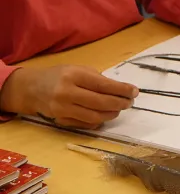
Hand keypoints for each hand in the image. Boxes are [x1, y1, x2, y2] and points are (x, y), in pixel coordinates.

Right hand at [0, 66, 137, 128]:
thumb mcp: (78, 70)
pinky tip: (105, 114)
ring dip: (112, 114)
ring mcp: (63, 109)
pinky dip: (100, 120)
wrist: (31, 89)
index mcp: (73, 76)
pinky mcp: (61, 120)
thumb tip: (122, 90)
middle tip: (129, 102)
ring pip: (96, 116)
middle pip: (101, 103)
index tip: (135, 91)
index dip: (122, 90)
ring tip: (119, 108)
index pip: (104, 85)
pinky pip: (87, 123)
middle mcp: (66, 93)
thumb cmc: (59, 76)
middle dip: (120, 103)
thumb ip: (98, 79)